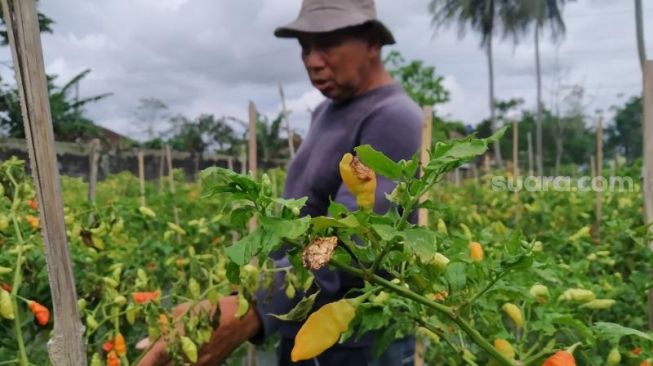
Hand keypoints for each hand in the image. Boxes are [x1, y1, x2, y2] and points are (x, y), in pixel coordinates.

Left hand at [136, 296, 260, 365]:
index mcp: (177, 339)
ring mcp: (198, 365)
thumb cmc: (209, 310)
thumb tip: (141, 345)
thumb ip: (161, 330)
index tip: (134, 364)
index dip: (140, 364)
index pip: (150, 361)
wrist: (240, 319)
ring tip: (166, 358)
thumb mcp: (183, 312)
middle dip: (153, 365)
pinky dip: (181, 364)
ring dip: (167, 364)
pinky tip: (181, 357)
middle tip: (150, 359)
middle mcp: (186, 356)